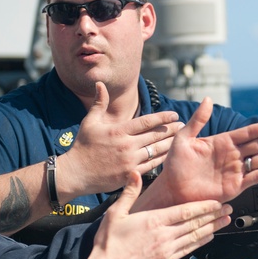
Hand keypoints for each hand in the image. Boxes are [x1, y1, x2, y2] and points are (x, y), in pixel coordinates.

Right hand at [59, 82, 182, 194]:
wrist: (75, 173)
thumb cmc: (82, 146)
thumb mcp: (90, 122)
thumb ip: (99, 103)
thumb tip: (100, 84)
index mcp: (119, 131)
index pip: (147, 121)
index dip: (163, 117)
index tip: (174, 115)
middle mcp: (126, 145)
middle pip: (155, 135)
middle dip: (171, 130)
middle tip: (183, 126)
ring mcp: (129, 161)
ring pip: (156, 151)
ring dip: (169, 145)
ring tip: (179, 140)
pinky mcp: (129, 175)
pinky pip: (150, 166)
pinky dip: (161, 160)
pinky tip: (168, 156)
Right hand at [77, 172, 231, 258]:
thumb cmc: (109, 243)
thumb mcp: (115, 213)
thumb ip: (129, 193)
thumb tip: (135, 174)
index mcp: (154, 221)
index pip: (186, 211)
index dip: (204, 206)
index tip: (217, 202)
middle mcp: (165, 235)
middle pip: (195, 223)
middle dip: (214, 216)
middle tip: (228, 209)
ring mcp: (167, 250)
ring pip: (195, 237)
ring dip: (212, 228)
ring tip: (224, 222)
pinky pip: (188, 250)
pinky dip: (200, 242)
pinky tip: (208, 237)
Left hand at [135, 98, 257, 210]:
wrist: (171, 190)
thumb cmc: (174, 166)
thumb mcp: (184, 139)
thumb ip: (197, 120)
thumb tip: (206, 99)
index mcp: (222, 142)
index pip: (248, 133)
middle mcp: (232, 156)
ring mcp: (235, 171)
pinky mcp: (234, 187)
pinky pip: (254, 178)